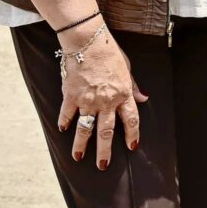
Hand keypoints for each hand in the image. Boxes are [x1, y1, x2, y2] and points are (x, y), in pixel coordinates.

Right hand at [56, 22, 147, 169]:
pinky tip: (63, 129)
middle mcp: (106, 101)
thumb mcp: (127, 69)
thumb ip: (133, 86)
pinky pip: (67, 114)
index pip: (130, 119)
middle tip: (103, 165)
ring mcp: (88, 100)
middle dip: (105, 150)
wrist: (88, 42)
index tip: (132, 146)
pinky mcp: (71, 96)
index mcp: (122, 94)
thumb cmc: (110, 53)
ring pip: (85, 128)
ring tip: (78, 157)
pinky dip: (64, 122)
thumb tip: (143, 98)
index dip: (132, 134)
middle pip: (106, 131)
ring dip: (81, 145)